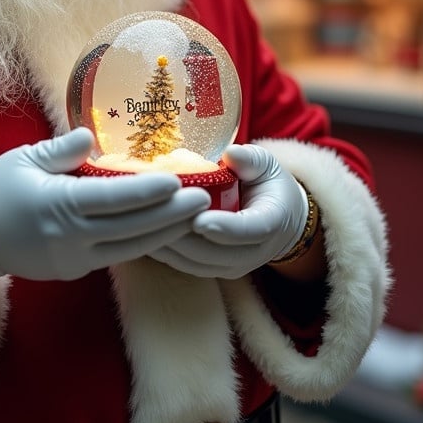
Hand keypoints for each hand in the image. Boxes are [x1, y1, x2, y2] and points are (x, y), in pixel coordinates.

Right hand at [0, 127, 210, 280]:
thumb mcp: (23, 159)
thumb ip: (61, 150)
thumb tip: (90, 137)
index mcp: (58, 204)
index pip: (112, 199)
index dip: (147, 191)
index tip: (176, 181)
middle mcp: (70, 237)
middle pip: (131, 227)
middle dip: (170, 214)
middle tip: (204, 198)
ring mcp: (74, 258)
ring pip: (130, 247)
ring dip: (165, 232)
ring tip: (195, 216)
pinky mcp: (75, 269)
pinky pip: (116, 256)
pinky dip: (143, 243)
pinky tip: (165, 230)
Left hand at [149, 144, 307, 279]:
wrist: (279, 217)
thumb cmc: (268, 184)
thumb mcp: (266, 165)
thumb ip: (251, 160)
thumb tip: (231, 153)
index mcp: (272, 223)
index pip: (249, 231)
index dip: (224, 228)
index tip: (199, 220)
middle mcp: (254, 253)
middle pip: (215, 252)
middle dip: (184, 236)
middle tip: (156, 214)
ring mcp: (233, 266)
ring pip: (196, 262)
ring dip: (169, 244)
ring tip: (143, 221)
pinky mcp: (214, 269)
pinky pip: (186, 265)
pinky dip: (165, 251)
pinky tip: (143, 231)